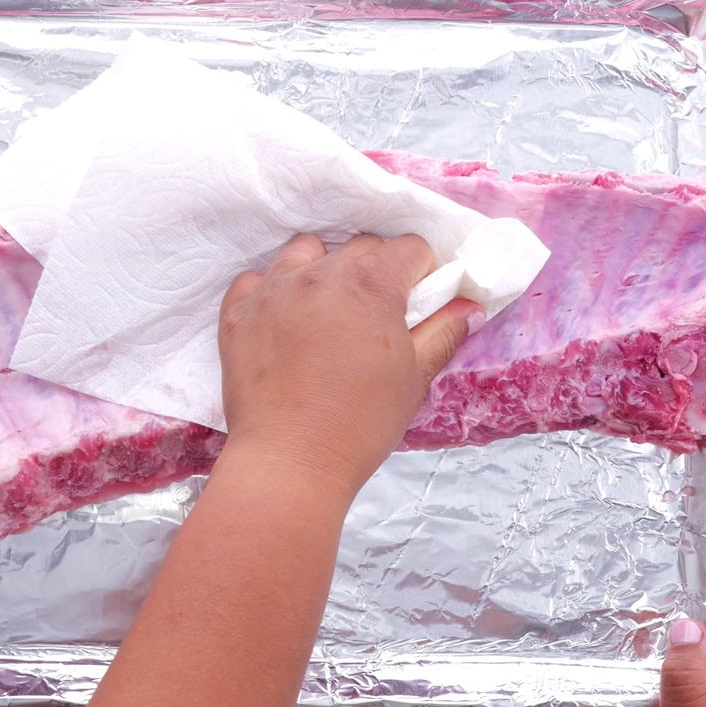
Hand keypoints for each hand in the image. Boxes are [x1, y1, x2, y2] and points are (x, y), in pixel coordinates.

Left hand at [217, 233, 482, 498]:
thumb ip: (442, 332)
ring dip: (322, 269)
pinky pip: (255, 279)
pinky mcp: (238, 312)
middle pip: (359, 246)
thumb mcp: (415, 378)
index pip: (408, 247)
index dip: (421, 271)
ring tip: (325, 309)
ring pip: (305, 250)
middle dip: (376, 271)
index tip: (417, 299)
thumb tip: (467, 304)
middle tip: (375, 314)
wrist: (289, 460)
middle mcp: (320, 275)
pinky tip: (281, 321)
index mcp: (371, 286)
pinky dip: (271, 292)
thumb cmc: (361, 423)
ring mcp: (273, 290)